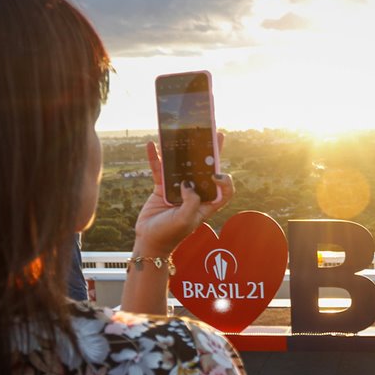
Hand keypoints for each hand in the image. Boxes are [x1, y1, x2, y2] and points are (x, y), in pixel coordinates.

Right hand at [133, 132, 233, 254]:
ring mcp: (179, 189)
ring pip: (183, 166)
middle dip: (212, 153)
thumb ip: (191, 202)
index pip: (224, 190)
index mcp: (207, 205)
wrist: (150, 241)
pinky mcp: (162, 187)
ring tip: (184, 132)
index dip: (224, 181)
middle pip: (207, 171)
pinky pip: (160, 169)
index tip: (215, 174)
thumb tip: (188, 183)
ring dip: (183, 150)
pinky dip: (156, 158)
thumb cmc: (170, 235)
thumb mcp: (185, 220)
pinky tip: (153, 145)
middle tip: (216, 134)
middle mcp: (196, 195)